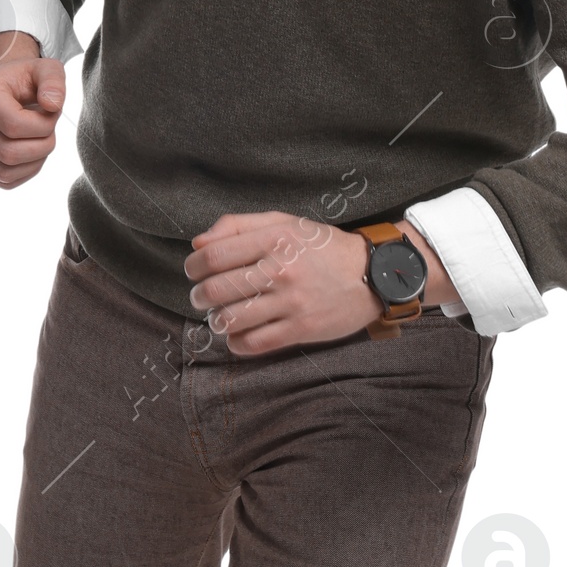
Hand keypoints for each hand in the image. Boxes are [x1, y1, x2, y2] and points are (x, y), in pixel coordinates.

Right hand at [0, 33, 65, 188]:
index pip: (14, 126)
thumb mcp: (46, 69)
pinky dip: (25, 172)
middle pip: (9, 154)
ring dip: (35, 162)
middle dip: (42, 146)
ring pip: (5, 173)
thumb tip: (52, 106)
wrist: (3, 88)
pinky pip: (3, 181)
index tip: (51, 113)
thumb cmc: (26, 80)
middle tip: (49, 131)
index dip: (44, 126)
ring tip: (40, 141)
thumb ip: (54, 82)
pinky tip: (31, 152)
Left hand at [185, 212, 380, 355]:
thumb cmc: (323, 247)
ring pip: (231, 320)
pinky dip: (236, 343)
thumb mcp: (285, 222)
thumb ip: (239, 226)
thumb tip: (198, 244)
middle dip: (199, 296)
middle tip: (201, 297)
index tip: (194, 272)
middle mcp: (282, 269)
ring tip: (220, 317)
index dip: (194, 267)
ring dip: (217, 321)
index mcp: (276, 238)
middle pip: (217, 289)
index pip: (214, 255)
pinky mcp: (302, 329)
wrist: (373, 274)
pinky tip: (238, 335)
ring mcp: (292, 302)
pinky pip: (254, 344)